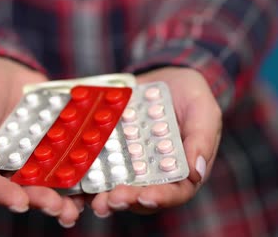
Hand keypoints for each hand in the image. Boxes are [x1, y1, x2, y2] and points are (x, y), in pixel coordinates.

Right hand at [0, 56, 82, 227]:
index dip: (3, 195)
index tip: (21, 202)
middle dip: (40, 200)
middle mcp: (0, 170)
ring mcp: (26, 160)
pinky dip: (77, 172)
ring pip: (44, 183)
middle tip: (59, 208)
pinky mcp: (47, 149)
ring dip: (62, 197)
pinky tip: (92, 179)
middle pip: (20, 191)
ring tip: (77, 206)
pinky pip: (62, 162)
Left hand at [90, 67, 221, 216]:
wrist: (166, 77)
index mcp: (182, 170)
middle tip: (110, 200)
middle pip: (140, 195)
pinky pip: (97, 166)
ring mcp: (131, 164)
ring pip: (116, 187)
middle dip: (125, 200)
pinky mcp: (111, 151)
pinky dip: (85, 175)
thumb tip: (196, 172)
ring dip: (103, 196)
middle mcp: (155, 173)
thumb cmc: (191, 96)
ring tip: (92, 198)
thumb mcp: (203, 111)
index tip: (145, 196)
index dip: (160, 198)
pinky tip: (73, 176)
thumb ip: (201, 140)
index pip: (174, 192)